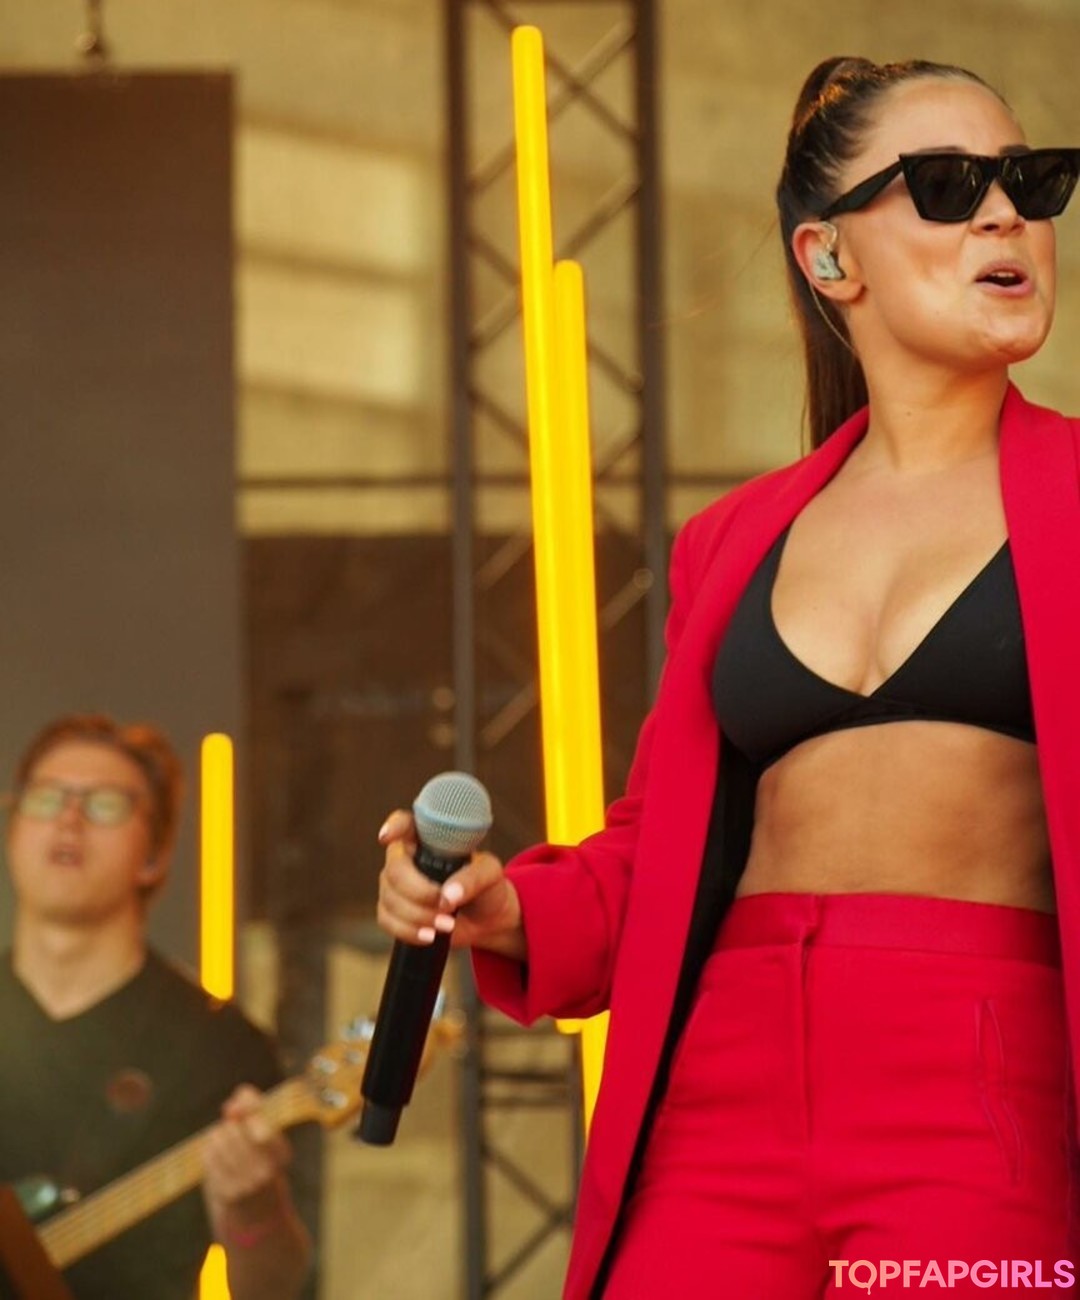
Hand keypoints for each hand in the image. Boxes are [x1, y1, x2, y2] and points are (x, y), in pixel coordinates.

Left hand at [201, 1085, 292, 1239]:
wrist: (258, 1225)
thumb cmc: (261, 1174)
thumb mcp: (267, 1146)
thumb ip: (252, 1117)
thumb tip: (232, 1105)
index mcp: (281, 1152)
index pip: (260, 1113)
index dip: (247, 1104)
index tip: (237, 1107)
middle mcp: (267, 1168)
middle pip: (234, 1126)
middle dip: (229, 1126)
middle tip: (231, 1134)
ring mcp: (247, 1184)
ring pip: (219, 1139)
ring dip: (216, 1138)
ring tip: (222, 1146)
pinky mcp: (228, 1195)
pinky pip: (209, 1159)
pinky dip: (208, 1155)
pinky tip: (215, 1161)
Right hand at [377, 810, 525, 959]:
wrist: (488, 919)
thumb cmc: (488, 886)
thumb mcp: (490, 875)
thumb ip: (472, 879)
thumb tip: (448, 896)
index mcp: (429, 838)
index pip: (405, 823)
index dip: (393, 827)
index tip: (387, 837)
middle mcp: (407, 857)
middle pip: (393, 870)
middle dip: (418, 893)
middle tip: (446, 906)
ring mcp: (397, 885)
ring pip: (389, 898)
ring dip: (418, 916)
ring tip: (448, 925)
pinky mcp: (394, 911)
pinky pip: (386, 920)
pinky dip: (408, 931)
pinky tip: (429, 936)